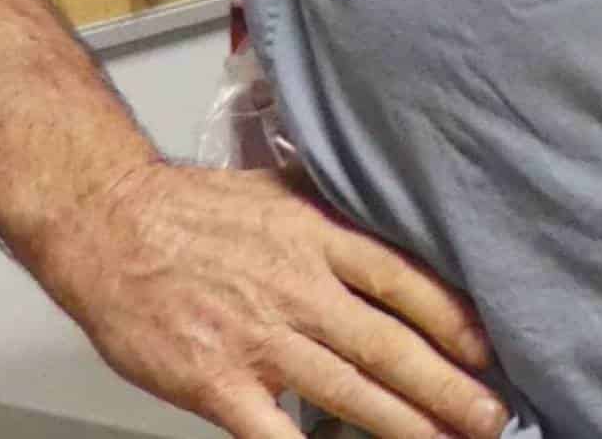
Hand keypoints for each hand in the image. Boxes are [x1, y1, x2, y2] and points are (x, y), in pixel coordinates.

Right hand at [34, 161, 507, 438]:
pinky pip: (270, 432)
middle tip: (490, 414)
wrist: (111, 227)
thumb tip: (383, 209)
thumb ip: (333, 210)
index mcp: (320, 240)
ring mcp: (260, 341)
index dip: (452, 318)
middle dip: (446, 385)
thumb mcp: (281, 188)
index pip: (405, 282)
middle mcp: (300, 292)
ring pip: (346, 391)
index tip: (489, 347)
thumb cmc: (194, 208)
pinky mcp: (216, 384)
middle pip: (388, 345)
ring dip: (401, 423)